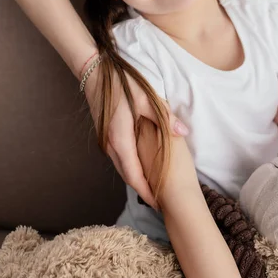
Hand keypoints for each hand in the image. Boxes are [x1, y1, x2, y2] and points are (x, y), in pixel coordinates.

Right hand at [85, 67, 188, 208]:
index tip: (159, 204)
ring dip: (136, 179)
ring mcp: (105, 141)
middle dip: (142, 190)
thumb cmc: (121, 84)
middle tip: (159, 203)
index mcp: (120, 139)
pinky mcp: (105, 135)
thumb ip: (165, 117)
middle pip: (127, 176)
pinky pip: (118, 159)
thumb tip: (183, 133)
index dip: (147, 191)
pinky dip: (130, 168)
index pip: (134, 175)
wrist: (94, 72)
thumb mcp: (146, 98)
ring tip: (152, 189)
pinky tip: (141, 167)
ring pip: (121, 168)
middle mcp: (110, 145)